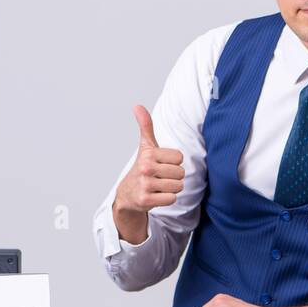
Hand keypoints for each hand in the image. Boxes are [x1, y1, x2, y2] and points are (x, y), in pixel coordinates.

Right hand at [113, 105, 184, 243]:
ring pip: (178, 186)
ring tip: (159, 186)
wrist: (127, 194)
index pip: (179, 158)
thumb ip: (146, 126)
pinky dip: (167, 199)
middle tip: (160, 177)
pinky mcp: (146, 200)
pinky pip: (172, 199)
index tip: (161, 164)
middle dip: (174, 177)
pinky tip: (157, 195)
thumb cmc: (142, 168)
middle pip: (181, 173)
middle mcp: (145, 168)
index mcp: (148, 154)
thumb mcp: (145, 146)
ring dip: (172, 188)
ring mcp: (145, 185)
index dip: (173, 162)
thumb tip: (137, 106)